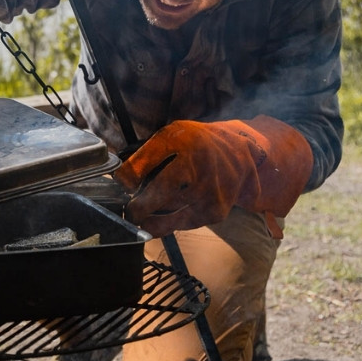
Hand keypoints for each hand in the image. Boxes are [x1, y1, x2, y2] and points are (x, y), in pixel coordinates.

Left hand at [114, 116, 312, 237]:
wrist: (239, 152)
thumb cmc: (197, 143)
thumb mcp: (170, 136)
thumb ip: (145, 156)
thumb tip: (121, 183)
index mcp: (181, 143)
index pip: (142, 165)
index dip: (127, 178)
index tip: (122, 185)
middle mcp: (196, 168)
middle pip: (156, 197)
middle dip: (137, 209)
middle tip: (130, 211)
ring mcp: (208, 193)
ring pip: (167, 217)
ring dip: (151, 218)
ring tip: (146, 213)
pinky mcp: (214, 213)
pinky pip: (181, 224)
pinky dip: (170, 222)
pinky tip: (167, 214)